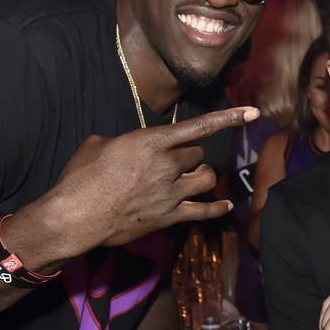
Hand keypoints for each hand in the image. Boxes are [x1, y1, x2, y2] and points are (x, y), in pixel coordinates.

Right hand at [43, 107, 258, 256]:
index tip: (254, 112)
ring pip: (206, 179)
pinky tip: (225, 206)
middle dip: (190, 156)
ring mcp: (171, 193)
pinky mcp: (169, 217)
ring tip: (190, 178)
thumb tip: (121, 146)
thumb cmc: (80, 178)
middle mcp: (167, 165)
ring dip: (201, 177)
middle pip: (199, 155)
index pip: (199, 127)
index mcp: (151, 141)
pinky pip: (202, 212)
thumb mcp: (97, 145)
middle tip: (173, 161)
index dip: (230, 118)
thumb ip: (121, 141)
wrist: (75, 216)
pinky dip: (216, 209)